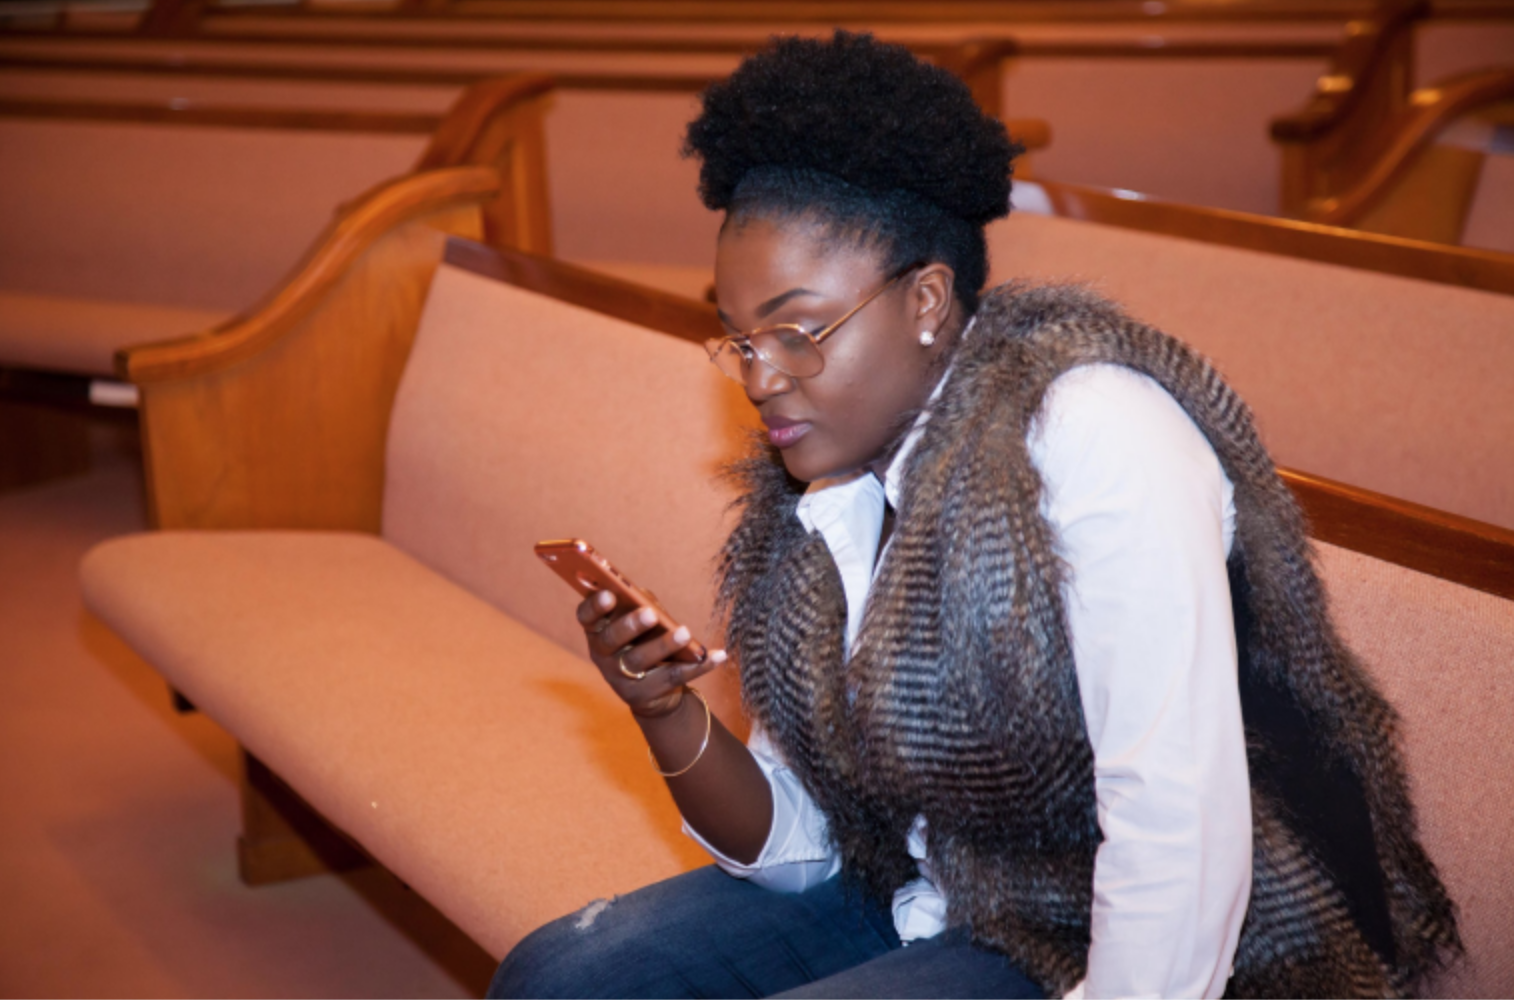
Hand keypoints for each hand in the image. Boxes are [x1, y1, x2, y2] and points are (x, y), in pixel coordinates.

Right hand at [576, 590, 725, 717]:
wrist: (653, 691)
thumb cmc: (642, 640)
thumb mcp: (637, 621)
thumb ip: (639, 605)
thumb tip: (648, 602)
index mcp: (597, 630)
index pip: (586, 617)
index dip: (594, 606)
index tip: (609, 595)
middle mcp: (603, 655)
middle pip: (612, 640)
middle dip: (630, 625)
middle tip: (650, 614)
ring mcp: (620, 677)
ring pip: (640, 660)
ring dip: (664, 645)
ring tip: (685, 632)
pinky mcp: (643, 695)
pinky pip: (674, 677)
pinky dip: (699, 666)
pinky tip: (719, 655)